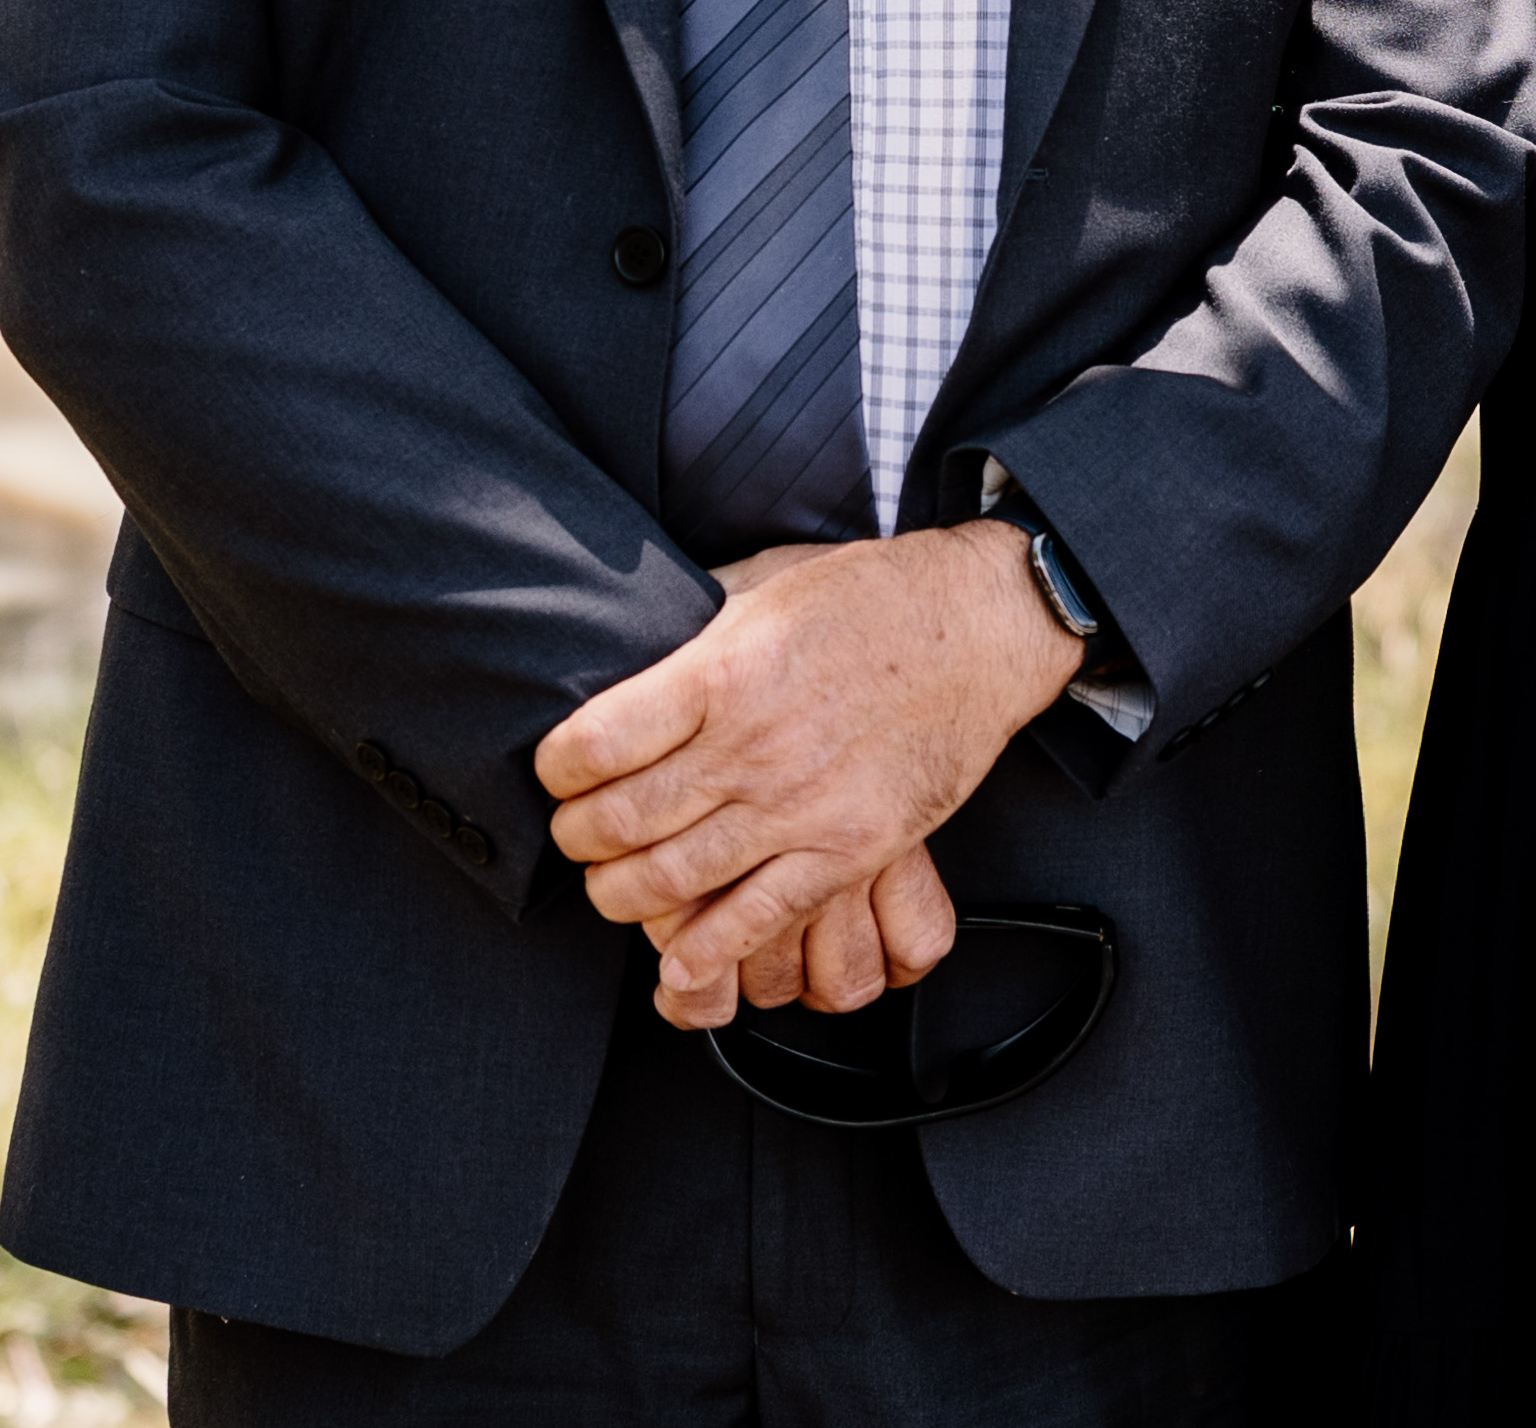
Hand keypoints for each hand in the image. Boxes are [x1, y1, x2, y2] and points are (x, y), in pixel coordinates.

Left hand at [537, 522, 1083, 1032]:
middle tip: (578, 835)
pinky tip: (674, 956)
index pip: (592, 745)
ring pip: (673, 881)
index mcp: (723, 671)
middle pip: (621, 823)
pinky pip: (757, 919)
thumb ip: (691, 619)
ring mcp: (803, 805)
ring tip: (616, 883)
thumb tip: (623, 639)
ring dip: (622, 895)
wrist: (981, 627)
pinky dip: (703, 950)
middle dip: (578, 840)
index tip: (557, 773)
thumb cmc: (870, 597)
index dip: (554, 770)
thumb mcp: (765, 579)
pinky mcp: (851, 849)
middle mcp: (754, 745)